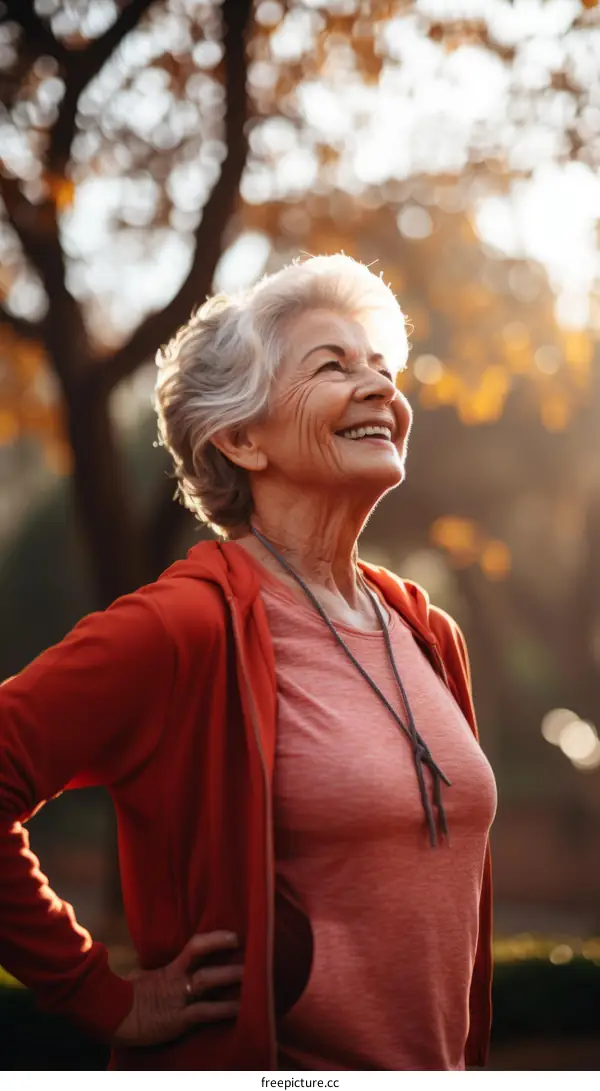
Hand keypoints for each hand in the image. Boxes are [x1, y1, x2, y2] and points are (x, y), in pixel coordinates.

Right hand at [112, 930, 242, 1046]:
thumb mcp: (141, 979)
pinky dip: (223, 1009)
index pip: (195, 946)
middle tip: (255, 950)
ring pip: (207, 980)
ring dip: (230, 976)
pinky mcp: (178, 1019)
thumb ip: (156, 972)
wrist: (112, 1019)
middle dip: (227, 953)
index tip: (235, 936)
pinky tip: (240, 1009)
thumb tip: (157, 968)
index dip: (215, 939)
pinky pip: (205, 1011)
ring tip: (254, 975)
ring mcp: (177, 998)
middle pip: (204, 959)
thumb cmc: (125, 1000)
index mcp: (169, 969)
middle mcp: (176, 979)